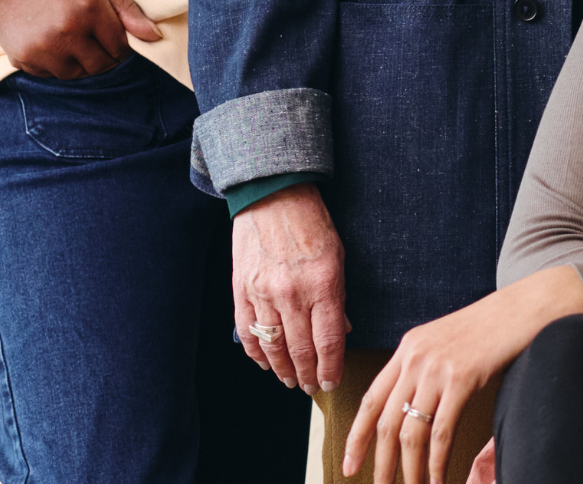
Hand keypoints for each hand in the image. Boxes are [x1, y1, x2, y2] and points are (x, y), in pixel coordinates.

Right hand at [0, 0, 161, 77]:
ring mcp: (44, 49)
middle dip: (105, 58)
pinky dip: (56, 66)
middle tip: (98, 44)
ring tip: (76, 44)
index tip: (116, 40)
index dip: (123, 46)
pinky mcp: (24, 59)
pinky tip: (53, 46)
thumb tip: (155, 36)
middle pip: (100, 65)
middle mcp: (67, 34)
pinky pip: (50, 75)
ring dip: (82, 64)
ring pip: (76, 74)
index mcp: (89, 11)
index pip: (120, 47)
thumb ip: (126, 9)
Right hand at [233, 183, 348, 393]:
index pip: (328, 341)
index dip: (330, 369)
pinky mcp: (241, 290)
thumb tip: (341, 332)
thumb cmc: (312, 224)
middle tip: (310, 388)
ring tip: (290, 380)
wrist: (273, 196)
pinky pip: (247, 332)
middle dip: (307, 375)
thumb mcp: (337, 258)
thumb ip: (337, 298)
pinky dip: (256, 353)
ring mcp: (263, 293)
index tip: (330, 383)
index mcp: (323, 284)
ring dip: (282, 369)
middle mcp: (293, 293)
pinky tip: (265, 363)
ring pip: (273, 347)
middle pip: (301, 350)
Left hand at [344, 268, 582, 483]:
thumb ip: (424, 368)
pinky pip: (441, 431)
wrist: (525, 305)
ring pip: (410, 433)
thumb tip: (411, 408)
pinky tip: (438, 477)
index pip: (370, 399)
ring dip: (409, 470)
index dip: (356, 436)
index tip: (350, 464)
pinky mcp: (462, 377)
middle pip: (385, 422)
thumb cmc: (492, 326)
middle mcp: (415, 357)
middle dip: (380, 462)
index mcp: (408, 348)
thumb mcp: (446, 341)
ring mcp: (437, 367)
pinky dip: (436, 461)